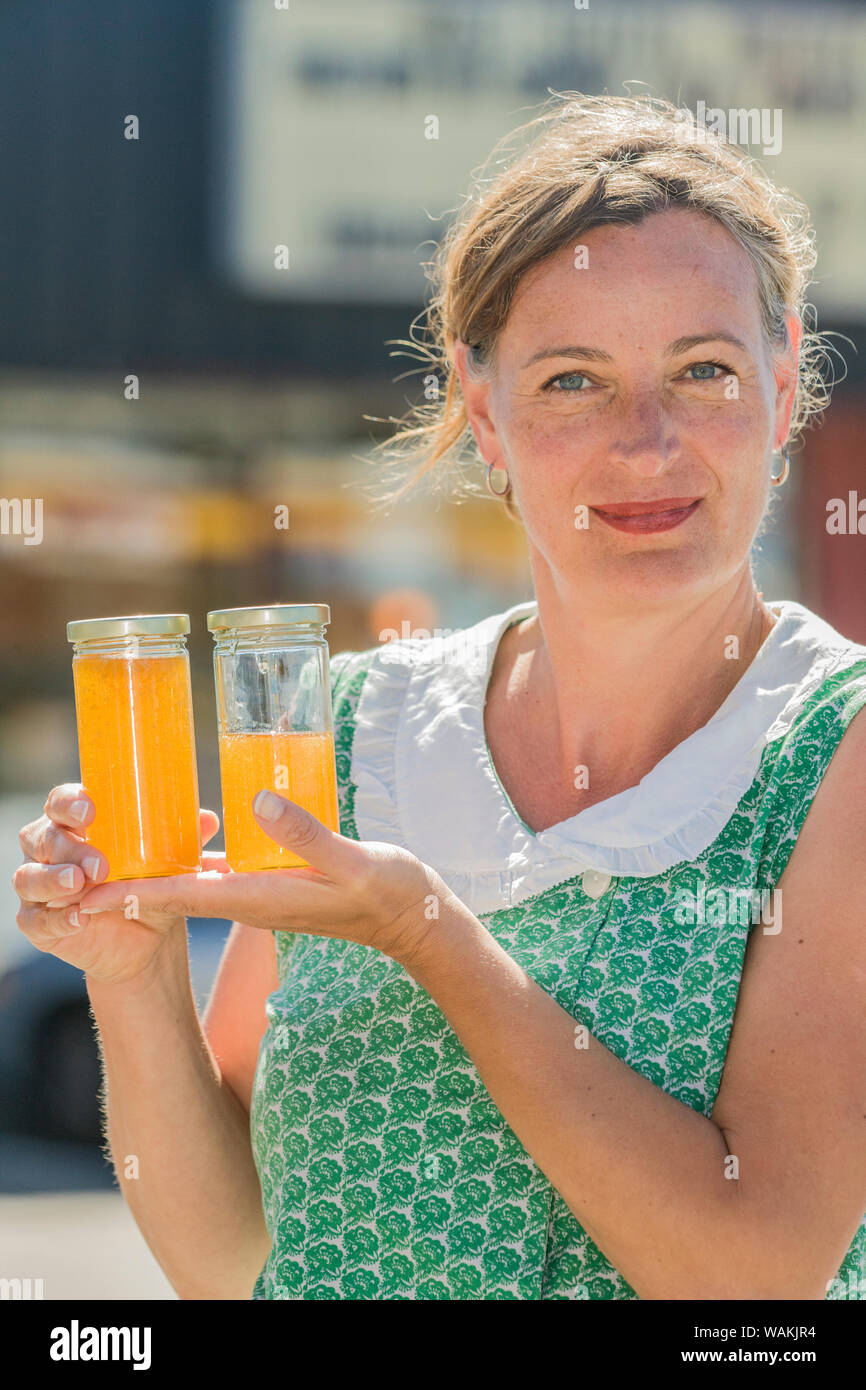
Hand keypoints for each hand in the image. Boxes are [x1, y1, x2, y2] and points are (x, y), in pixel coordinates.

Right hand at [14, 783, 223, 984]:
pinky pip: (34, 919)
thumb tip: (206, 819)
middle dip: (69, 848)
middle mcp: (50, 851)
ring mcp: (39, 888)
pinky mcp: (38, 923)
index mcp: (76, 825)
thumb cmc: (150, 886)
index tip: (89, 810)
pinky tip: (79, 918)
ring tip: (79, 883)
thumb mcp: (170, 864)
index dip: (68, 802)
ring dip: (52, 879)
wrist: (146, 942)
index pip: (60, 802)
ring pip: (28, 877)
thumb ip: (184, 841)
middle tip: (100, 863)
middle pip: (42, 837)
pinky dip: (55, 918)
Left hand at [77, 789, 448, 966]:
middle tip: (82, 872)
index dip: (133, 894)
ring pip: (195, 887)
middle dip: (130, 889)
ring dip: (155, 877)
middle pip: (177, 895)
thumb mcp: (352, 861)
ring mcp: (264, 895)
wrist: (416, 921)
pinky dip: (192, 866)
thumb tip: (257, 803)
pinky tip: (183, 843)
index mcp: (261, 897)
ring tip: (115, 858)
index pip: (183, 897)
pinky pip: (221, 878)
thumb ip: (305, 834)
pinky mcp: (276, 886)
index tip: (89, 894)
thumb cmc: (389, 892)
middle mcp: (254, 899)